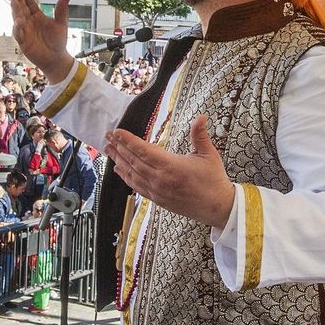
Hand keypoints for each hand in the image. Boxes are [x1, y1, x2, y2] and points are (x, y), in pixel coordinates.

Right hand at [10, 0, 74, 83]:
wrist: (57, 58)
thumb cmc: (58, 41)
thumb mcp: (61, 24)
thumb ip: (61, 10)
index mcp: (38, 17)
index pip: (30, 5)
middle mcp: (30, 23)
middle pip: (22, 10)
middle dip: (18, 1)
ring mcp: (25, 31)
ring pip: (18, 19)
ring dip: (16, 12)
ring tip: (14, 3)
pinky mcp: (23, 42)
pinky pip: (19, 34)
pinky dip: (18, 28)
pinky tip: (19, 22)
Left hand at [104, 115, 234, 229]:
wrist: (217, 207)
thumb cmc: (214, 180)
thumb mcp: (209, 154)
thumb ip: (200, 135)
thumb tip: (201, 116)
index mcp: (172, 166)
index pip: (144, 150)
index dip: (128, 140)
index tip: (117, 132)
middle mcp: (161, 179)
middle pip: (134, 161)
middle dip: (119, 147)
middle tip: (107, 137)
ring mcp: (158, 191)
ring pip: (132, 174)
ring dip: (119, 160)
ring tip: (108, 150)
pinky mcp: (158, 200)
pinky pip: (137, 187)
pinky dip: (126, 177)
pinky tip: (119, 169)